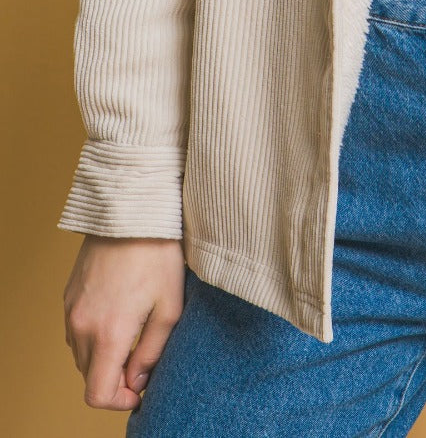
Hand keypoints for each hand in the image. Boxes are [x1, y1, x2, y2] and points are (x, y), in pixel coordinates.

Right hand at [63, 235, 185, 409]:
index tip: (139, 390)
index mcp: (109, 333)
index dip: (119, 401)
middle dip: (115, 377)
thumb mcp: (170, 306)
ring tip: (132, 332)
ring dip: (103, 356)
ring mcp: (71, 310)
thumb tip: (138, 382)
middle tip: (142, 358)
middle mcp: (82, 326)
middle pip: (90, 375)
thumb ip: (152, 352)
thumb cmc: (158, 254)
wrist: (131, 210)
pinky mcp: (68, 295)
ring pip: (81, 354)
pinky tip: (118, 313)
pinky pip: (75, 331)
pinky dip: (93, 335)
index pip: (97, 394)